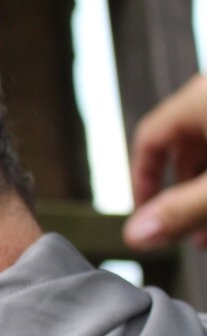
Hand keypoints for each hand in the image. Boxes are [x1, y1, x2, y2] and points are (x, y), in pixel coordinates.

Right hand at [125, 74, 206, 249]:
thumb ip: (182, 211)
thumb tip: (136, 236)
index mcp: (199, 100)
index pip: (149, 138)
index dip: (142, 179)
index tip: (146, 215)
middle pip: (182, 148)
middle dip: (179, 195)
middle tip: (179, 231)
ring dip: (202, 194)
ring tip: (205, 234)